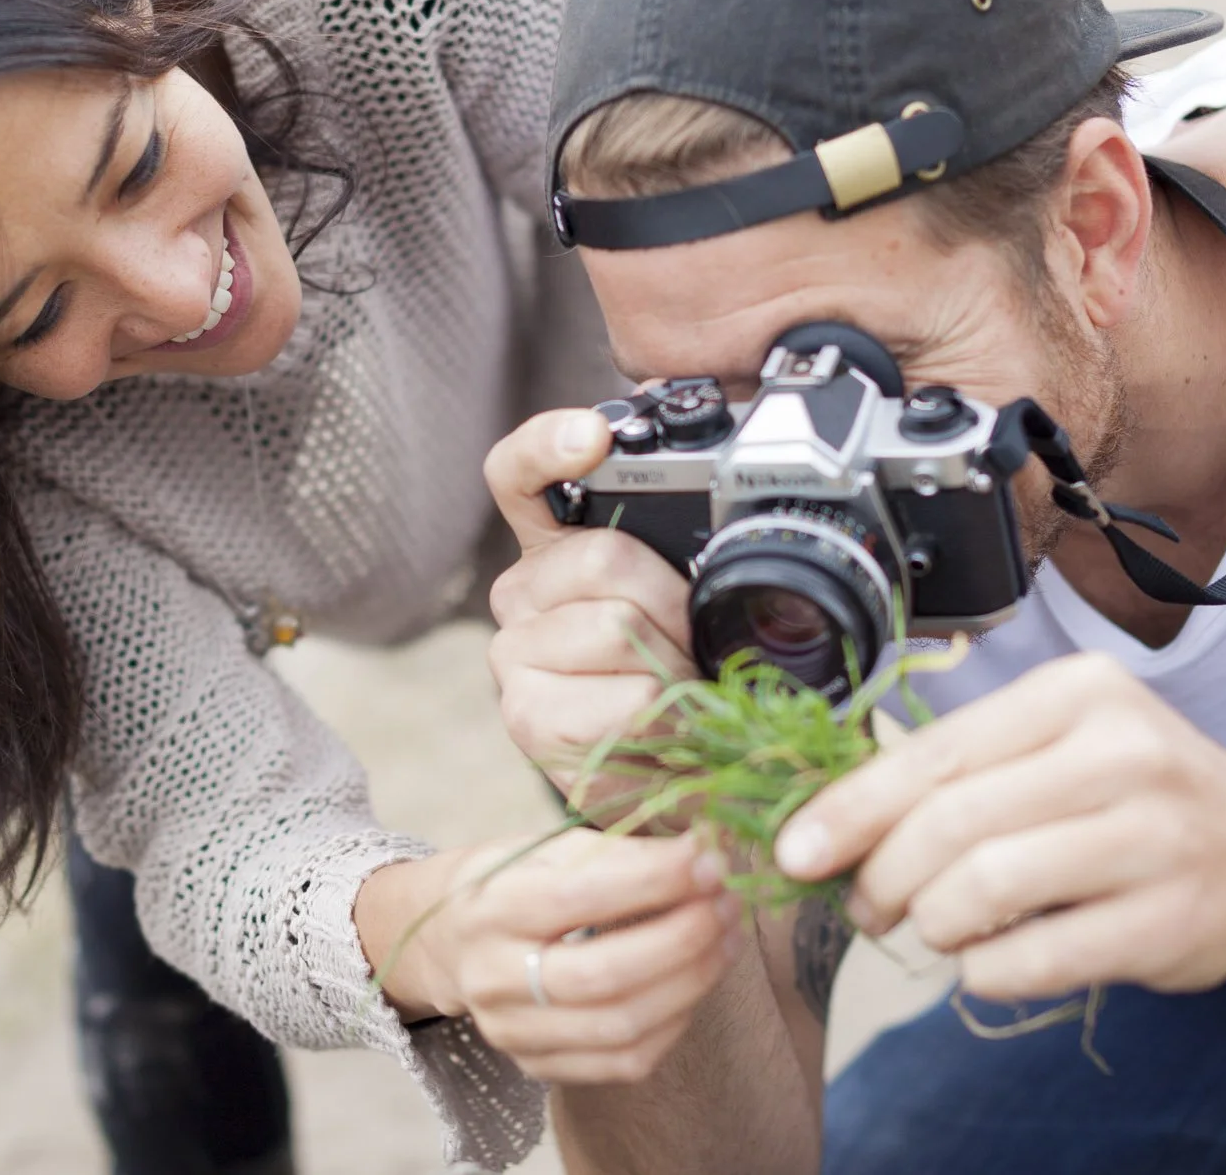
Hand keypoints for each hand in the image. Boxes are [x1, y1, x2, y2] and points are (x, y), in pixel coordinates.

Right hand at [433, 830, 745, 1081]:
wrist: (451, 941)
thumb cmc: (514, 880)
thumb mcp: (552, 849)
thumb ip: (623, 853)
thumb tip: (706, 852)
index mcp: (491, 908)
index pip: (578, 898)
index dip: (654, 881)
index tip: (710, 860)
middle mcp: (493, 978)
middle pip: (603, 974)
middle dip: (682, 938)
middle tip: (728, 904)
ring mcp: (513, 1032)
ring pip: (621, 1027)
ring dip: (691, 982)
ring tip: (727, 938)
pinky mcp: (538, 1066)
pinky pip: (624, 1062)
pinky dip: (675, 1022)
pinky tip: (696, 982)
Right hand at [483, 409, 697, 801]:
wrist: (679, 786)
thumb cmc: (685, 681)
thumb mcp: (691, 599)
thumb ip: (680, 544)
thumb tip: (712, 520)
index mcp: (555, 543)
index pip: (519, 475)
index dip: (548, 446)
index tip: (592, 438)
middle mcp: (521, 590)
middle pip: (604, 555)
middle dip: (676, 607)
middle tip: (692, 650)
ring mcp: (513, 653)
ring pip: (618, 625)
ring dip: (678, 667)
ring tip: (681, 695)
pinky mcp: (526, 715)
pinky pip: (626, 695)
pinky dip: (671, 717)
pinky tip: (666, 733)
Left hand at [771, 653, 1225, 998]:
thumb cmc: (1131, 794)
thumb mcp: (1055, 743)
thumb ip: (957, 767)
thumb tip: (826, 820)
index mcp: (1076, 694)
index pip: (933, 754)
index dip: (849, 810)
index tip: (792, 851)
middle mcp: (1122, 753)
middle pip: (951, 823)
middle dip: (881, 876)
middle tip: (864, 906)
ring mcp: (1153, 839)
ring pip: (985, 889)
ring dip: (931, 923)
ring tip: (930, 927)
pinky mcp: (1168, 923)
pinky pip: (1034, 959)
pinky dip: (984, 970)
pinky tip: (986, 959)